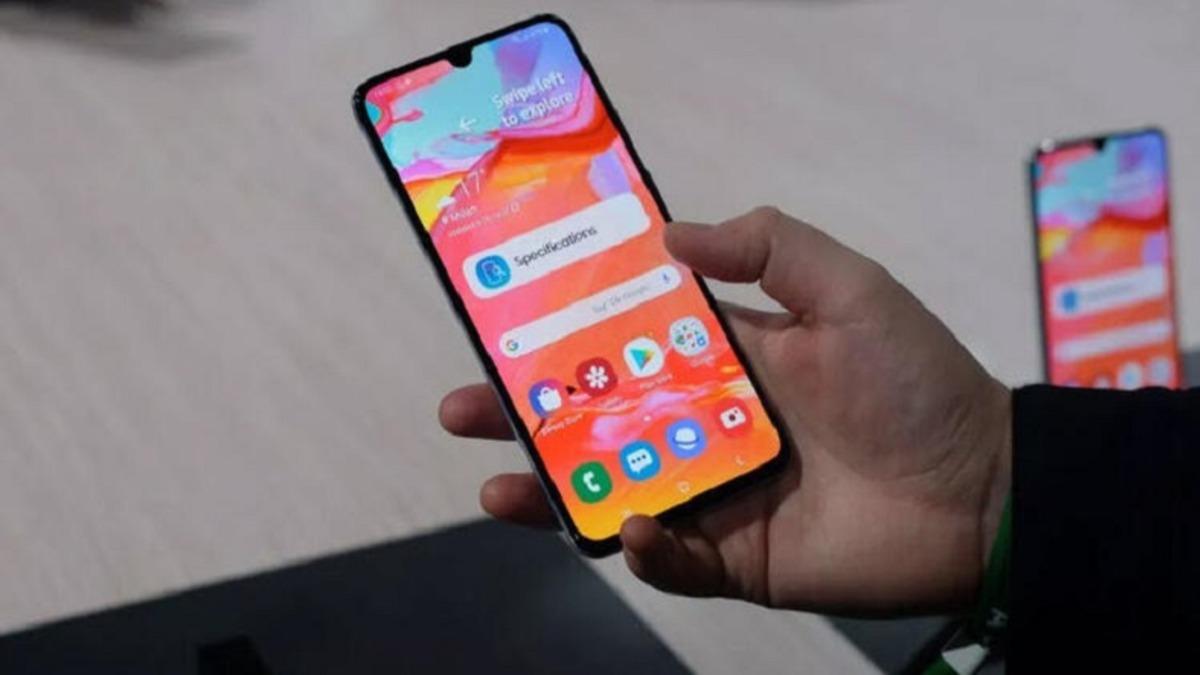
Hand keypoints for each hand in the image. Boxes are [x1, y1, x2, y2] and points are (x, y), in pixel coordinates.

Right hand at [440, 207, 1010, 615]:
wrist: (984, 492)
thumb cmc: (919, 382)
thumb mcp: (848, 289)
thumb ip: (768, 246)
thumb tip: (668, 229)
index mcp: (726, 359)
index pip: (624, 342)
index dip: (564, 333)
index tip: (503, 321)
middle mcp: (706, 425)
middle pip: (597, 420)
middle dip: (527, 415)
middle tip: (461, 408)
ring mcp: (716, 494)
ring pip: (613, 490)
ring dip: (552, 489)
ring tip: (496, 486)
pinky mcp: (737, 559)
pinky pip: (673, 559)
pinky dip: (645, 547)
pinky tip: (630, 525)